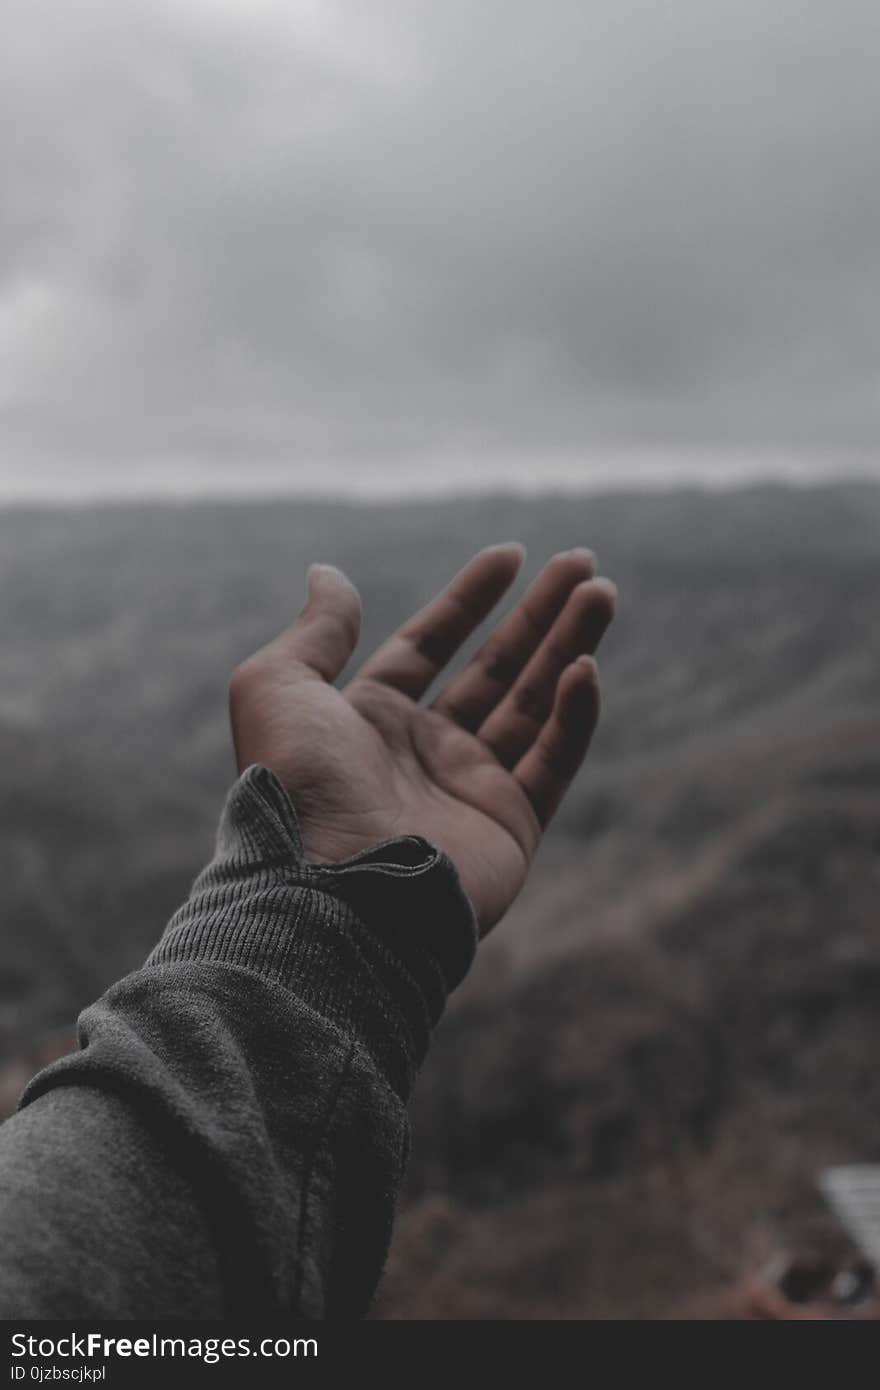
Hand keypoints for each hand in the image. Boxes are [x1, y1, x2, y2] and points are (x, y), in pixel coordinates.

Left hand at [229, 545, 614, 934]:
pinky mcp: (511, 827)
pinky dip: (573, 715)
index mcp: (370, 719)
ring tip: (603, 591)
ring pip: (535, 705)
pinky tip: (585, 668)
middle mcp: (424, 751)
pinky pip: (553, 761)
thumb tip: (328, 573)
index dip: (470, 598)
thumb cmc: (298, 785)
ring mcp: (470, 790)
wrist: (329, 888)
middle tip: (584, 564)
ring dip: (570, 646)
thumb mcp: (277, 686)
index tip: (512, 554)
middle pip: (496, 668)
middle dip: (541, 614)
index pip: (430, 644)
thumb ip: (315, 629)